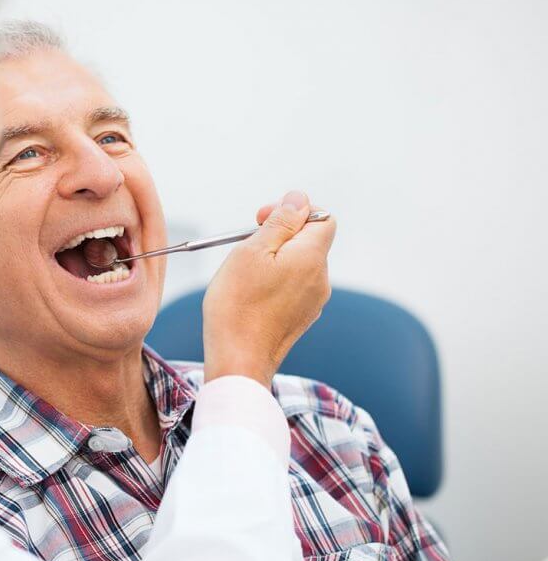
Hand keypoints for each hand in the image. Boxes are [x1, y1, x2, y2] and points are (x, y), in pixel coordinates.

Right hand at [202, 191, 336, 386]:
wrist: (238, 361)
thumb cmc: (238, 306)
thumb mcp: (252, 251)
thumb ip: (280, 222)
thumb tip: (298, 199)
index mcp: (311, 257)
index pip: (322, 218)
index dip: (294, 211)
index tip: (262, 220)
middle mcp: (319, 279)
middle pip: (309, 241)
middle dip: (279, 235)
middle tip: (247, 244)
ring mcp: (312, 302)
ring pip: (298, 265)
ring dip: (274, 260)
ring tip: (245, 273)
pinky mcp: (301, 319)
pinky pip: (293, 288)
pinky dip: (274, 282)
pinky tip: (250, 295)